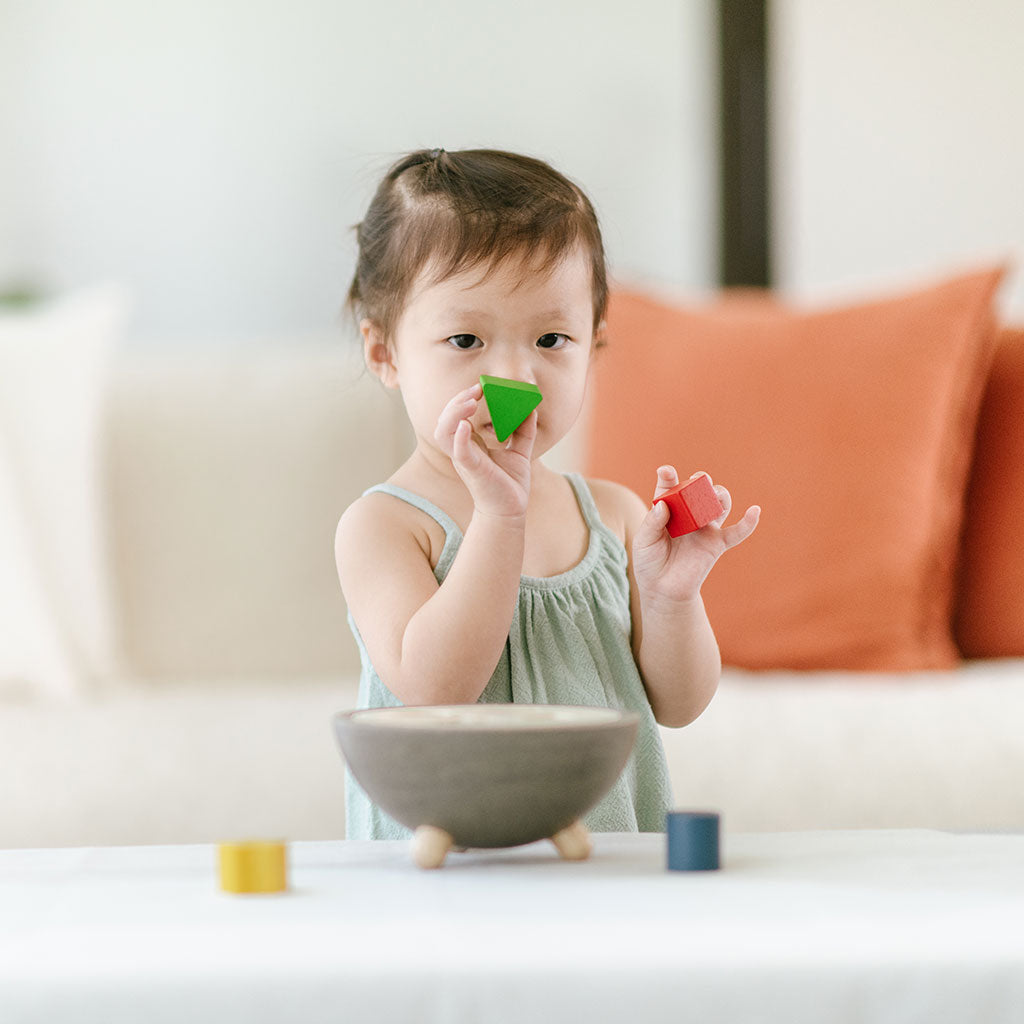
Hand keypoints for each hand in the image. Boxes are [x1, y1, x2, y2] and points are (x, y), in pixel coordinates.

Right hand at [434, 383, 535, 518]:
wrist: (511, 510)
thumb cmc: (510, 483)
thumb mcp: (519, 452)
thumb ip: (524, 431)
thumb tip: (532, 409)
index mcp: (469, 444)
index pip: (456, 416)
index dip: (463, 399)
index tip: (480, 388)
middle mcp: (462, 450)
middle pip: (445, 419)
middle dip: (457, 401)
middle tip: (475, 390)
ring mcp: (464, 460)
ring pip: (443, 432)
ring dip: (453, 413)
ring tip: (470, 402)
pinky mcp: (472, 470)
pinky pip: (458, 451)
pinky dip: (459, 437)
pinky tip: (466, 425)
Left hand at [632, 465, 759, 604]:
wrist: (663, 590)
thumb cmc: (650, 563)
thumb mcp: (644, 541)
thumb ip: (652, 523)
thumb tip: (663, 505)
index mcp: (669, 510)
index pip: (670, 488)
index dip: (669, 477)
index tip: (666, 471)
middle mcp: (689, 514)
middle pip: (699, 490)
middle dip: (700, 481)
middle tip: (697, 480)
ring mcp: (705, 528)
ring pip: (719, 504)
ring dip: (719, 495)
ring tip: (713, 495)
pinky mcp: (717, 544)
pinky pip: (737, 532)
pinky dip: (749, 522)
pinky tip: (755, 511)